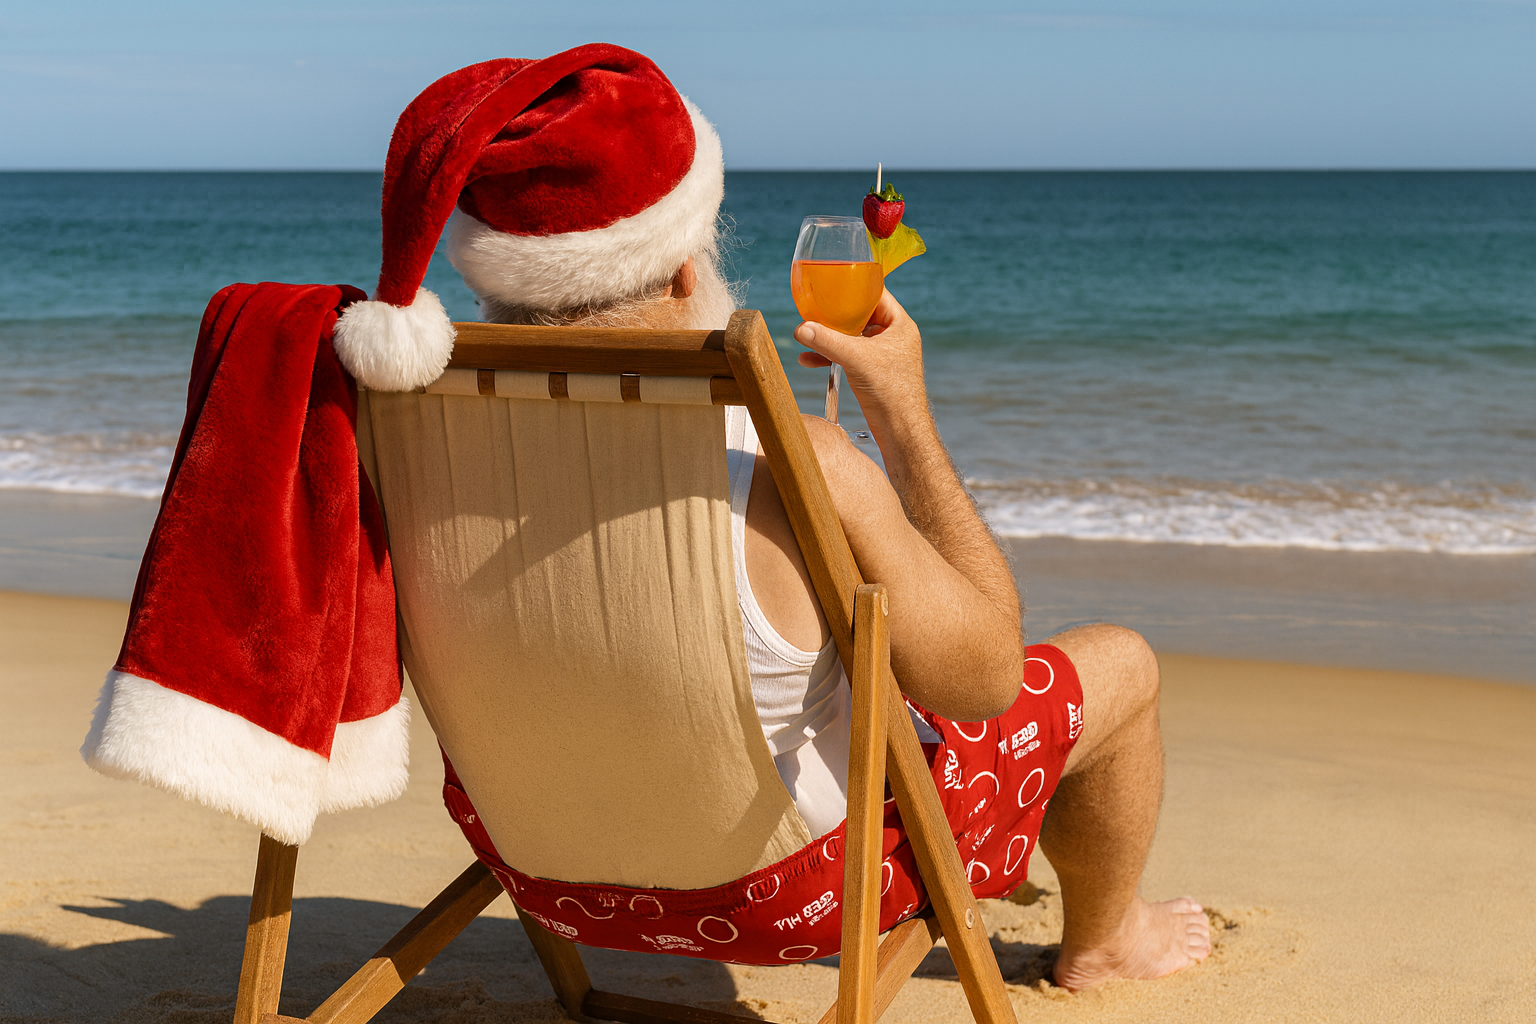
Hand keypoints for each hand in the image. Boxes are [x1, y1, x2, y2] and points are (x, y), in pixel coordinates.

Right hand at [793, 290, 930, 440]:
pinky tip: (809, 360)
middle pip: (861, 315)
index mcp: (900, 325)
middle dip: (836, 314)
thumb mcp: (857, 359)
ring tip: (807, 335)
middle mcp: (893, 337)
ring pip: (852, 337)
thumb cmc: (892, 392)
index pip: (877, 294)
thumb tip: (801, 329)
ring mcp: (883, 355)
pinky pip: (849, 357)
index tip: (832, 283)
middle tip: (815, 309)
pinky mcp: (873, 373)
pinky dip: (831, 356)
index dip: (855, 287)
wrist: (901, 430)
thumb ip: (828, 341)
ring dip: (830, 337)